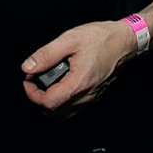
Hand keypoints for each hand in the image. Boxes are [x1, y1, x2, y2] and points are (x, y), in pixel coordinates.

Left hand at [20, 21, 134, 112]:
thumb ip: (46, 55)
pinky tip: (57, 85)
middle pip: (54, 113)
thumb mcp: (69, 39)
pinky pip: (74, 108)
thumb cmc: (100, 38)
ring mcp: (92, 97)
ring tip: (43, 83)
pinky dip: (61, 102)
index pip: (48, 103)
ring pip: (64, 113)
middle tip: (33, 81)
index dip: (32, 94)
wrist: (125, 41)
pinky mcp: (95, 95)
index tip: (28, 79)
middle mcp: (86, 95)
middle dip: (38, 99)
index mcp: (79, 83)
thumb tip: (28, 68)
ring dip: (49, 103)